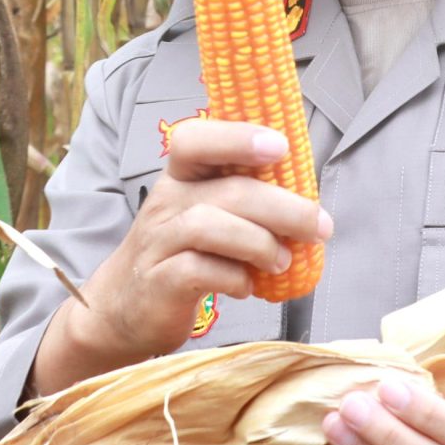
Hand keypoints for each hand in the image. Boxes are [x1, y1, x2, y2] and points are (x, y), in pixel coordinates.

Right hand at [31, 119, 331, 393]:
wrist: (124, 307)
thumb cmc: (180, 253)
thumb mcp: (205, 215)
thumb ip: (244, 201)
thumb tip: (309, 205)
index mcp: (181, 177)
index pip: (194, 140)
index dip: (236, 137)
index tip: (280, 146)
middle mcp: (166, 202)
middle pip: (227, 191)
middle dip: (282, 207)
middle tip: (320, 226)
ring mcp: (160, 242)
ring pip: (211, 226)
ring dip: (259, 243)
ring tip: (283, 261)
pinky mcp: (160, 281)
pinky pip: (200, 271)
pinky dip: (235, 278)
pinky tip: (249, 286)